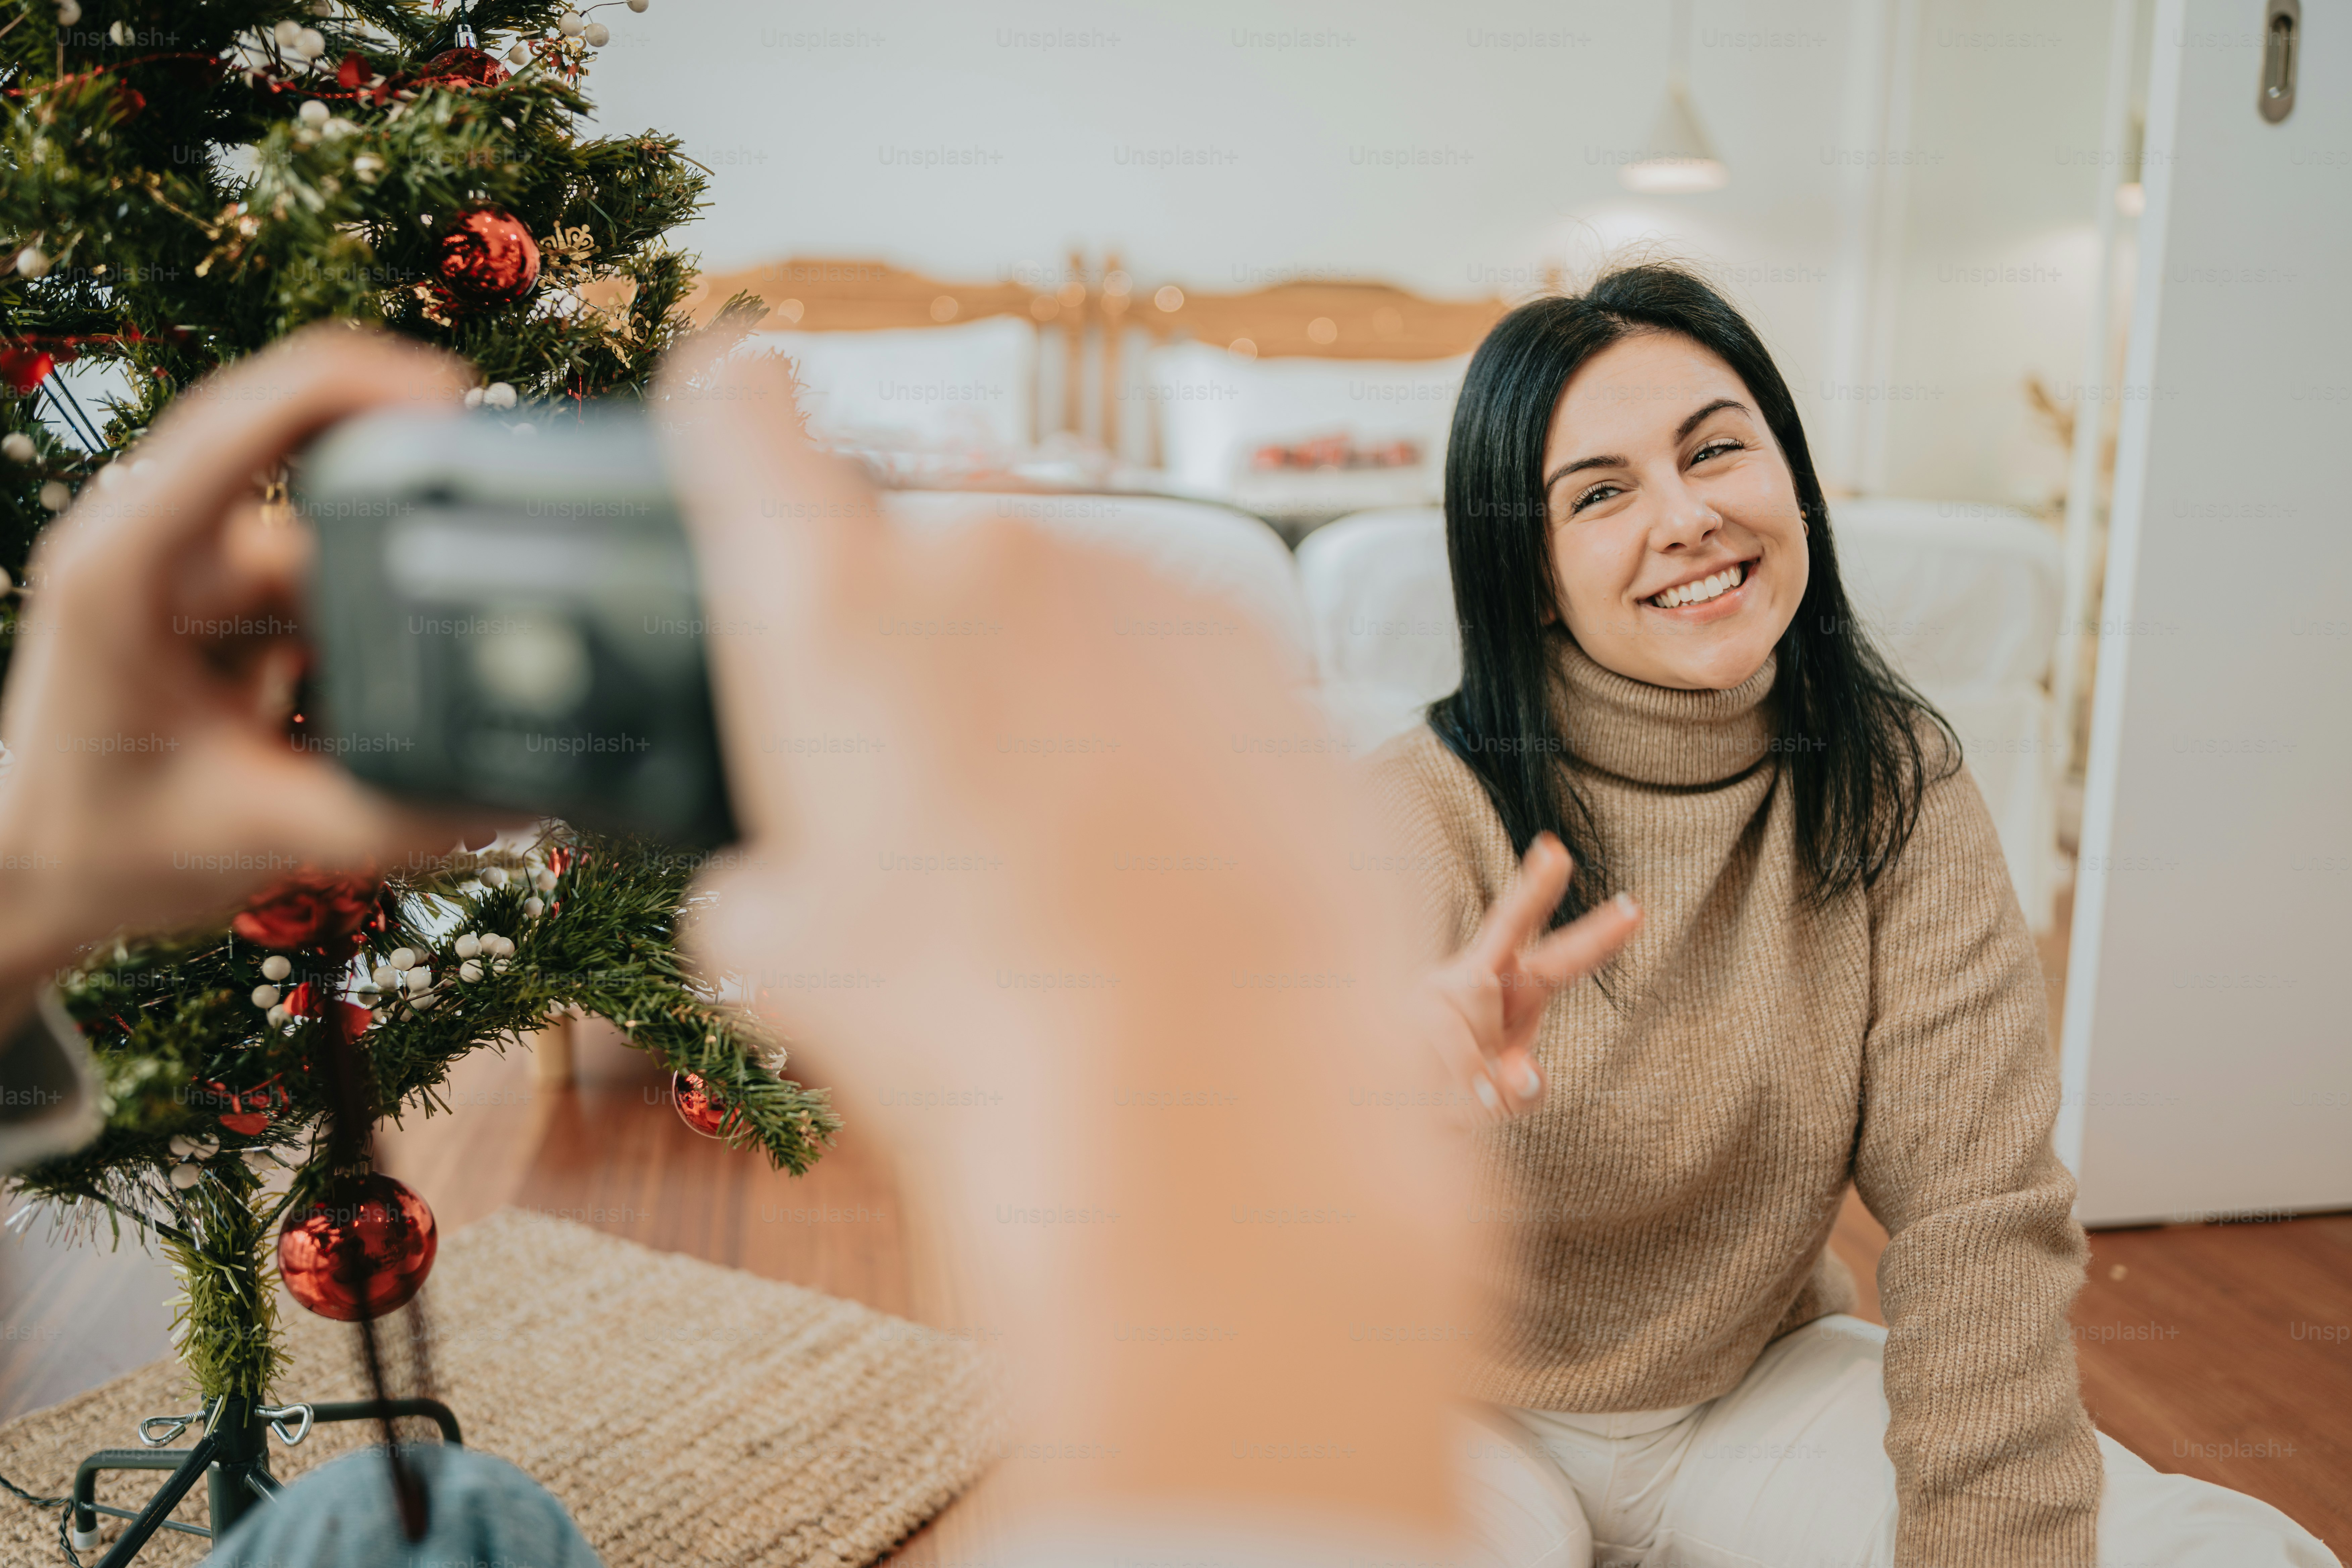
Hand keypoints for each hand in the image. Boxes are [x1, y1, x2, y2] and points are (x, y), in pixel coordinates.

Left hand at [0, 327, 483, 985]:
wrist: (36, 876)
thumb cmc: (110, 850)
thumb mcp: (262, 837)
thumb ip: (396, 818)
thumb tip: (522, 798)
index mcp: (126, 564)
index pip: (251, 417)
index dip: (364, 382)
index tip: (465, 403)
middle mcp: (151, 539)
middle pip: (304, 455)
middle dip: (402, 502)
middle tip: (482, 573)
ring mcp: (186, 562)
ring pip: (326, 539)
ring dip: (371, 616)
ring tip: (354, 724)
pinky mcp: (218, 594)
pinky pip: (319, 583)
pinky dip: (357, 637)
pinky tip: (340, 719)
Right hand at [657, 342, 1474, 1535]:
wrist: (1213, 1099)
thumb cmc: (982, 1031)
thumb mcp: (793, 968)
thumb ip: (761, 885)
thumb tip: (772, 888)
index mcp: (836, 600)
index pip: (741, 415)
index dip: (733, 416)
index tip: (743, 419)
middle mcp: (994, 553)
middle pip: (935, 552)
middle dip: (932, 647)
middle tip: (949, 794)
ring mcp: (1151, 591)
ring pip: (1076, 614)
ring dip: (1064, 698)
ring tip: (1079, 863)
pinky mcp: (1275, 656)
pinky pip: (1194, 671)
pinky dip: (1176, 740)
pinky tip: (1178, 865)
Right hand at [1422, 833, 1640, 1118]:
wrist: (1395, 1116)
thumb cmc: (1454, 1099)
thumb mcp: (1503, 1104)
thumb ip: (1525, 1094)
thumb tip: (1521, 1072)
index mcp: (1514, 994)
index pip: (1559, 960)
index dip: (1598, 937)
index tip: (1635, 908)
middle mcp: (1477, 976)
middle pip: (1508, 922)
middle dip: (1535, 888)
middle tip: (1558, 853)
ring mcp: (1441, 986)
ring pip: (1478, 998)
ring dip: (1476, 1060)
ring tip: (1463, 1095)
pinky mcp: (1410, 1005)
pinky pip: (1449, 1034)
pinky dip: (1457, 1074)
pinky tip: (1444, 1094)